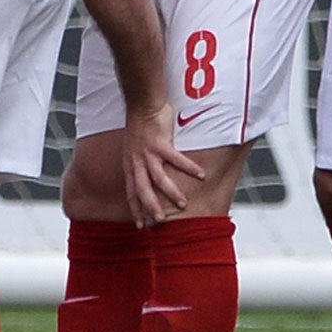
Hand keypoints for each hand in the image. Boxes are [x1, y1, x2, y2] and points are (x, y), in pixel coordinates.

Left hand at [121, 103, 203, 227]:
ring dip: (172, 193)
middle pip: (142, 190)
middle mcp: (137, 162)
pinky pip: (176, 159)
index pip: (131, 192)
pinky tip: (201, 175)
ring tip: (183, 205)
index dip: (135, 209)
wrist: (142, 105)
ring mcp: (148, 153)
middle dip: (150, 208)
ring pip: (159, 178)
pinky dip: (189, 168)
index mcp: (130, 165)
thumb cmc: (141, 127)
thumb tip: (146, 178)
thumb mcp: (133, 150)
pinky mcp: (161, 143)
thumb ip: (139, 164)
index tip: (140, 226)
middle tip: (159, 222)